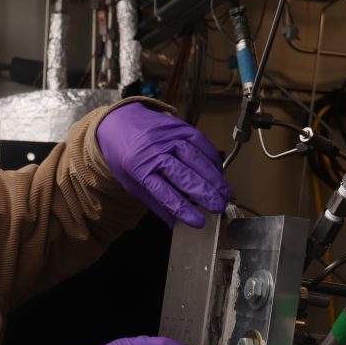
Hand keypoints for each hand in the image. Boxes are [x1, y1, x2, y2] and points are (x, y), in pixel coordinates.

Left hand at [97, 102, 231, 227]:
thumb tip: (175, 223)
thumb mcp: (131, 182)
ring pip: (196, 158)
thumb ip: (155, 202)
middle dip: (205, 193)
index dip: (183, 209)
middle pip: (184, 175)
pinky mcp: (179, 126)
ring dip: (214, 177)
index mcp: (140, 170)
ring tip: (226, 193)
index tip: (199, 222)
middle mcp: (155, 152)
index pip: (164, 194)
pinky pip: (201, 142)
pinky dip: (213, 158)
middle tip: (219, 207)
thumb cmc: (124, 155)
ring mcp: (168, 137)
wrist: (119, 121)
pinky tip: (220, 173)